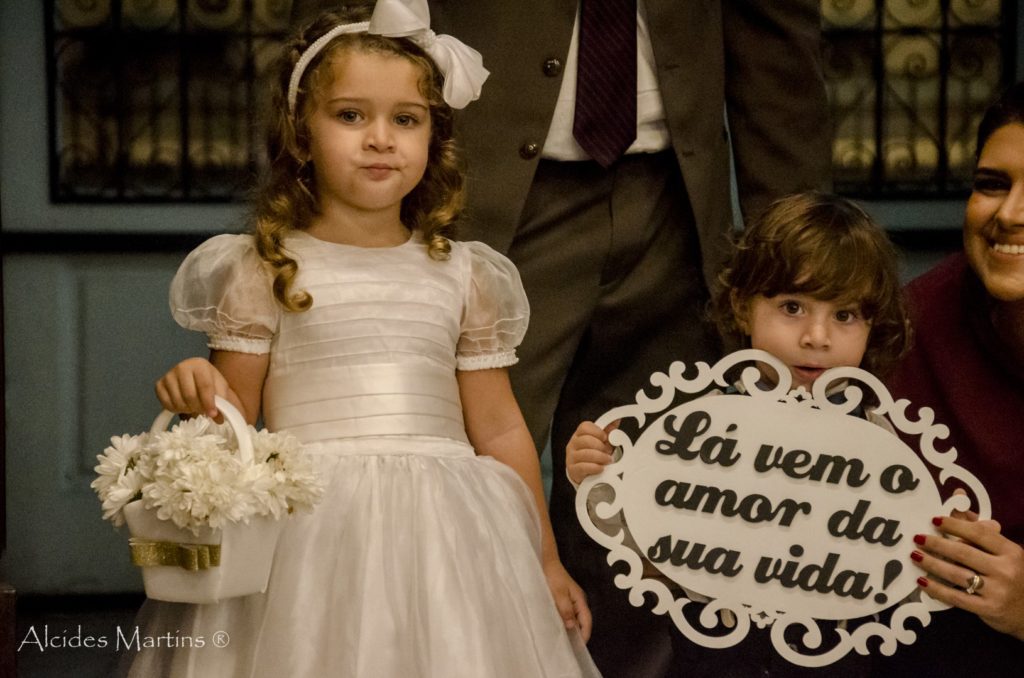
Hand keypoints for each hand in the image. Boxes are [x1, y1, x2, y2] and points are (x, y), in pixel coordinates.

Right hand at [155, 357, 230, 419]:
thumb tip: (218, 419)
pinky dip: (176, 409)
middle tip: (203, 410)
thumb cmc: (211, 383)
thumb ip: (223, 403)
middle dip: (198, 407)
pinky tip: (183, 404)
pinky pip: (166, 404)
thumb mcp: (221, 390)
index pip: (204, 386)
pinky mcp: (159, 385)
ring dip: (188, 409)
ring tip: (194, 405)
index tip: (212, 414)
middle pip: (190, 396)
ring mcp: (168, 375)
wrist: (197, 378)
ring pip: (178, 402)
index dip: (208, 402)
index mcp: (200, 364)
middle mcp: (182, 367)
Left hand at [543, 558, 591, 641]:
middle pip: (582, 621)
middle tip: (571, 649)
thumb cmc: (553, 577)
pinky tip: (559, 628)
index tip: (580, 647)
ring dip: (571, 629)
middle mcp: (578, 602)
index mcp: (580, 600)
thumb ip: (565, 610)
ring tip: (565, 642)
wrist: (547, 563)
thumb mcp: (558, 594)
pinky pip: (568, 614)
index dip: (585, 634)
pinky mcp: (564, 600)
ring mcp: (572, 601)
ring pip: (574, 618)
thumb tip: (572, 626)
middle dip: (579, 634)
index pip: (586, 621)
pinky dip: (565, 623)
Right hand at [566, 420, 617, 485]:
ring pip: (586, 454)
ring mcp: (571, 457)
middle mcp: (572, 444)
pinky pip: (584, 467)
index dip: (597, 431)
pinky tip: (601, 468)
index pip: (584, 427)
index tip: (605, 438)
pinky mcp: (573, 470)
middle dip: (601, 446)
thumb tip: (617, 419)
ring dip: (601, 457)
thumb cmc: (594, 454)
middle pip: (586, 440)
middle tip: (608, 451)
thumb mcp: (602, 442)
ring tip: (608, 460)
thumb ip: (608, 430)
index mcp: (579, 435)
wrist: (587, 473)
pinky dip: (595, 467)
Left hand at [912, 515, 1023, 639]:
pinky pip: (956, 597)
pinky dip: (937, 589)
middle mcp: (1006, 570)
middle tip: (917, 538)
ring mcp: (998, 591)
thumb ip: (978, 526)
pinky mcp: (988, 609)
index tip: (933, 520)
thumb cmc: (1012, 574)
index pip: (979, 533)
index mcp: (1011, 551)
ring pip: (957, 574)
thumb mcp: (1003, 551)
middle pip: (964, 552)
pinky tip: (922, 582)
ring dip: (932, 564)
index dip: (954, 525)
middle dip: (937, 544)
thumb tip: (958, 494)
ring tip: (915, 556)